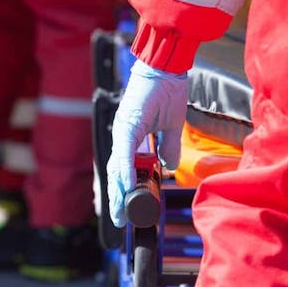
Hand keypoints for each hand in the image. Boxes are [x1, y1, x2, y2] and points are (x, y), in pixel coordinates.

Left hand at [107, 60, 188, 226]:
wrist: (166, 67)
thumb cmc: (167, 90)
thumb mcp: (170, 126)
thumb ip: (167, 147)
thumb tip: (168, 167)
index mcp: (132, 136)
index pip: (125, 168)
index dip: (124, 189)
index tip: (125, 208)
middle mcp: (123, 135)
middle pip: (116, 172)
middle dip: (117, 197)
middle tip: (118, 219)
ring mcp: (124, 129)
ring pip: (117, 165)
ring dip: (118, 189)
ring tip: (119, 211)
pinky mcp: (128, 124)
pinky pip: (125, 152)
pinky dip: (124, 169)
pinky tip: (125, 185)